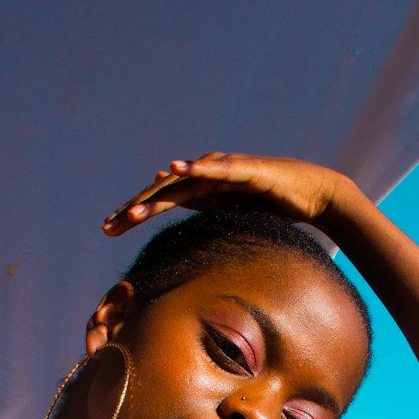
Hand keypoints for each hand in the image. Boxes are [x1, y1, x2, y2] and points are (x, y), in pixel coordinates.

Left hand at [102, 152, 353, 235]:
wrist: (311, 194)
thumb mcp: (232, 224)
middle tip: (108, 228)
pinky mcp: (242, 169)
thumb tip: (189, 249)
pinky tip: (175, 169)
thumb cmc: (272, 210)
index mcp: (199, 191)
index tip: (108, 231)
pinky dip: (195, 168)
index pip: (159, 202)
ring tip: (133, 212)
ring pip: (181, 183)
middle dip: (134, 210)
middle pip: (161, 192)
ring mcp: (221, 170)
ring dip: (156, 196)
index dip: (133, 214)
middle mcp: (204, 176)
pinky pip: (214, 169)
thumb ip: (208, 229)